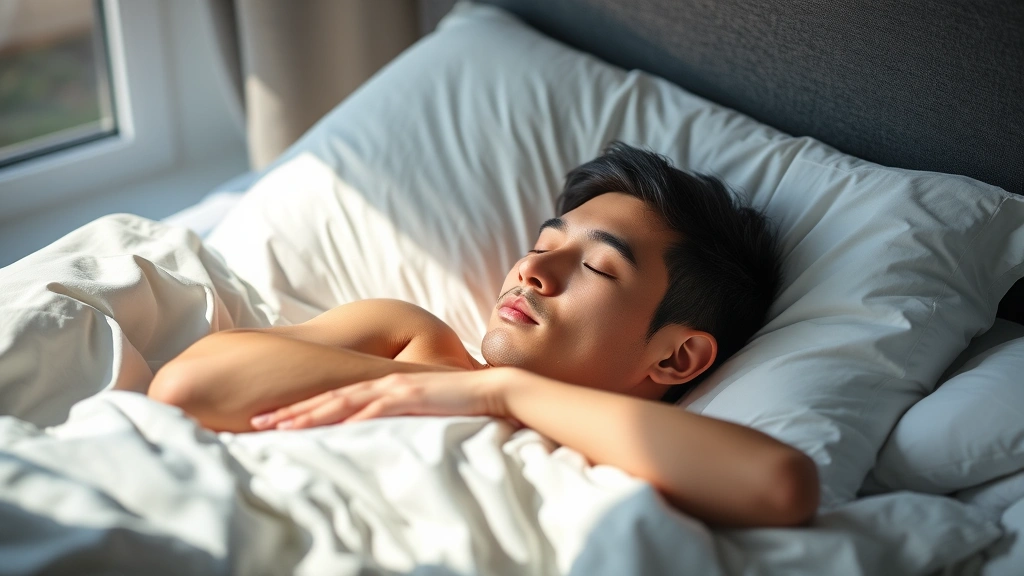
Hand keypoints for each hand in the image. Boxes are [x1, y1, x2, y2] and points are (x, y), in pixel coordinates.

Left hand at [249, 368, 514, 430]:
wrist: (490, 390)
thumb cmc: (454, 405)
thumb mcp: (414, 413)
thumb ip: (389, 419)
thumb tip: (362, 435)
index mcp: (378, 386)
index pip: (331, 399)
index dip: (298, 410)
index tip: (269, 421)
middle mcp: (380, 383)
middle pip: (327, 398)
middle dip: (290, 411)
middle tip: (255, 422)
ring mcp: (394, 388)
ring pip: (343, 401)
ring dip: (311, 414)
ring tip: (281, 427)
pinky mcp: (411, 396)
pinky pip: (377, 409)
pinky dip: (354, 418)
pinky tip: (333, 428)